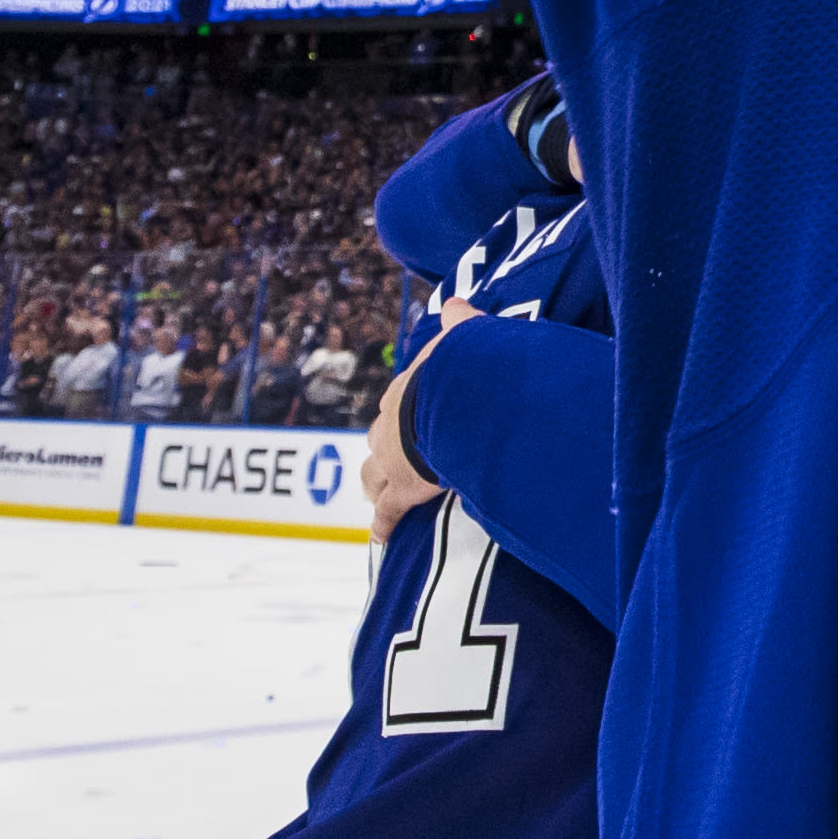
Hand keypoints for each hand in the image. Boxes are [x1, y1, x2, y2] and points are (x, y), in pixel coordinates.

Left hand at [361, 296, 470, 535]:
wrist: (450, 406)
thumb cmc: (460, 370)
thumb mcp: (464, 338)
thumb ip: (461, 321)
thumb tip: (454, 301)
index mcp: (406, 391)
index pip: (399, 403)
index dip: (406, 412)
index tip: (412, 419)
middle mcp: (389, 426)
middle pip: (379, 439)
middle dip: (385, 449)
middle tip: (394, 460)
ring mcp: (391, 461)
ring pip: (373, 476)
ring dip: (377, 485)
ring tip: (381, 495)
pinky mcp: (400, 492)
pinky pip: (387, 514)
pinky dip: (384, 525)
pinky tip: (382, 537)